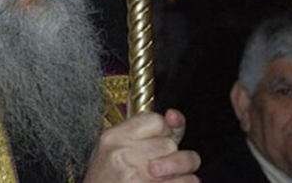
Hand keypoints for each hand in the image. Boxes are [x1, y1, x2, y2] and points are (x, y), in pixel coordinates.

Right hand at [83, 109, 200, 182]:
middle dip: (171, 155)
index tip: (160, 142)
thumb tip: (174, 116)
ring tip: (168, 177)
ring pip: (183, 163)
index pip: (157, 121)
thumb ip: (145, 131)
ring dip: (182, 172)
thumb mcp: (114, 148)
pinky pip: (186, 181)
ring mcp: (136, 177)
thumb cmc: (104, 178)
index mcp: (114, 137)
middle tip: (159, 165)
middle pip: (171, 144)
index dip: (165, 132)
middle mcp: (124, 155)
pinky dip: (185, 182)